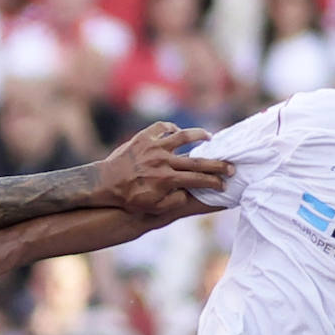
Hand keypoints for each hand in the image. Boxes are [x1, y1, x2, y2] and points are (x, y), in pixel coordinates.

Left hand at [98, 121, 232, 213]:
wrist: (104, 183)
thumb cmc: (129, 199)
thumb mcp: (152, 207)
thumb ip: (173, 201)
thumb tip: (189, 193)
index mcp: (167, 179)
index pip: (198, 179)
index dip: (214, 182)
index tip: (225, 183)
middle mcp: (163, 160)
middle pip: (197, 160)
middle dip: (217, 163)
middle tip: (231, 165)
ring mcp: (153, 146)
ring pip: (183, 136)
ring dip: (199, 135)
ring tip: (210, 137)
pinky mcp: (143, 137)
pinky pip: (162, 127)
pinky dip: (172, 128)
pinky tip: (177, 132)